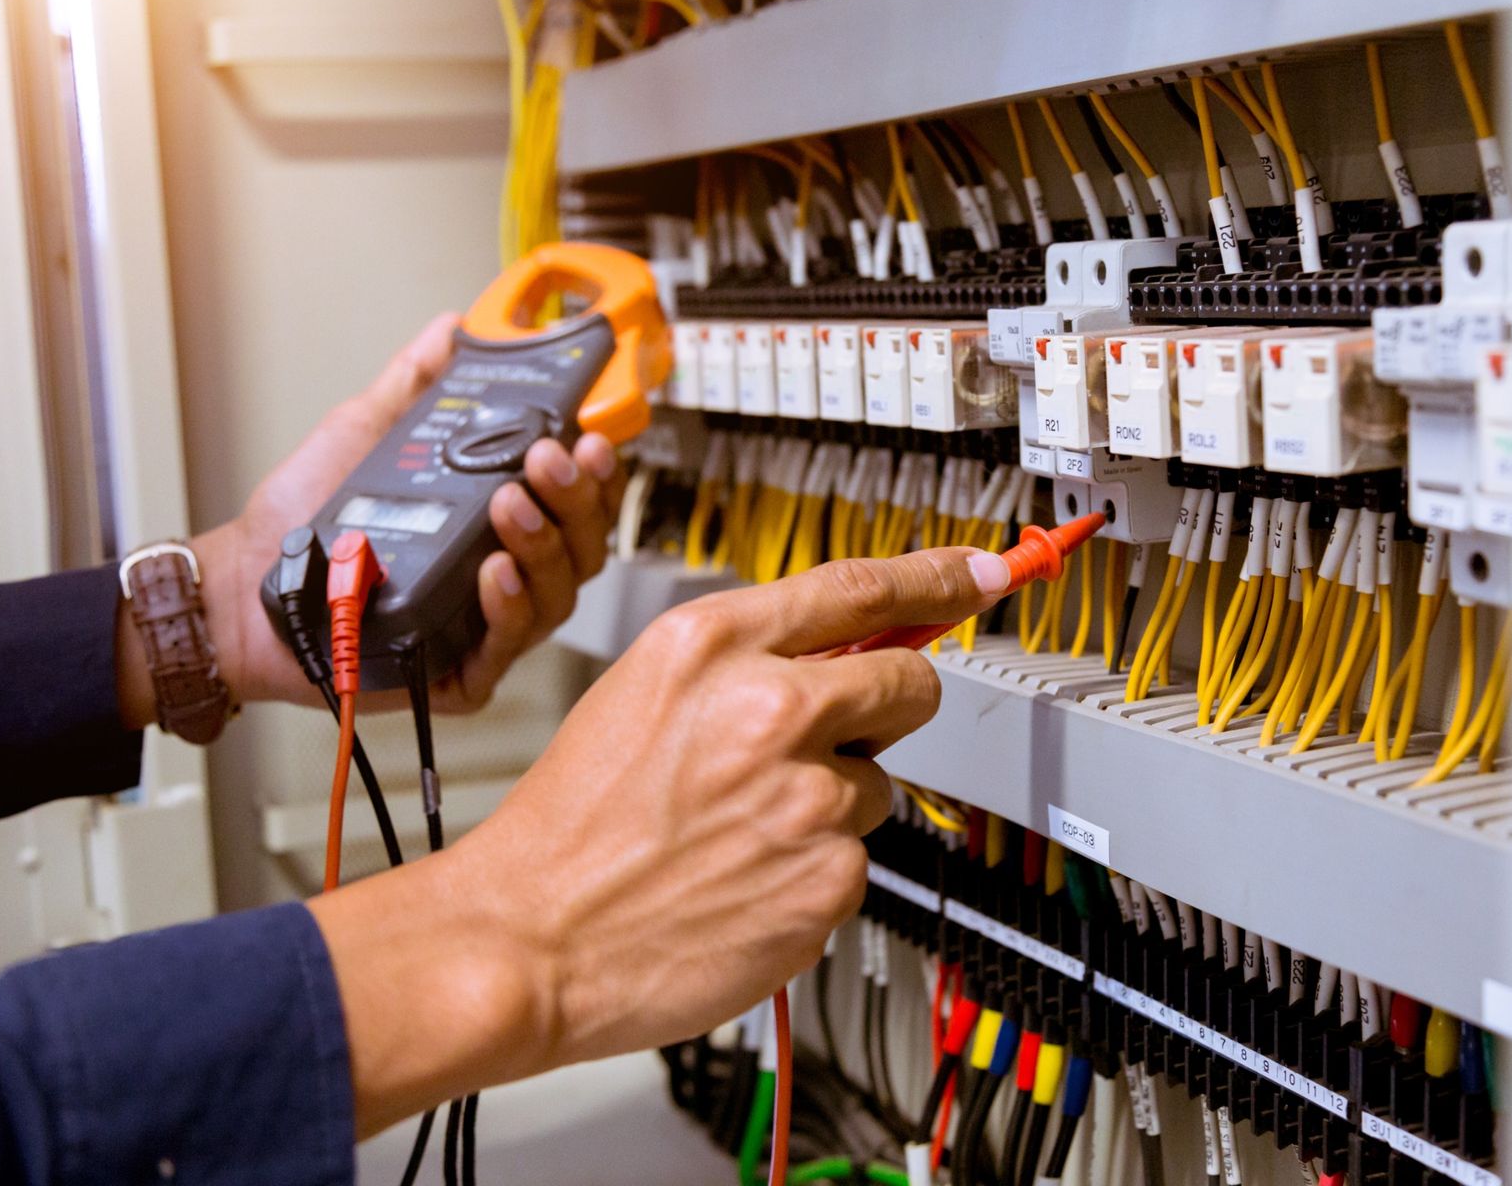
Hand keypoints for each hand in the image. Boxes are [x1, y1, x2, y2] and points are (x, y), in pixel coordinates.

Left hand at [121, 314, 627, 725]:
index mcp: (498, 521)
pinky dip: (510, 607)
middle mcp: (507, 573)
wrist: (244, 584)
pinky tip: (493, 572)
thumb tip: (454, 327)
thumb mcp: (367, 431)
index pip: (578, 499)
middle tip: (544, 460)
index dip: (596, 472)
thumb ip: (416, 381)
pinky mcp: (462, 673)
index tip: (588, 437)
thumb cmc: (306, 520)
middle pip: (583, 546)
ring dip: (543, 544)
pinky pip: (509, 647)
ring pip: (559, 595)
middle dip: (575, 500)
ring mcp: (488, 626)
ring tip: (509, 505)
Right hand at [308, 547, 1011, 1133]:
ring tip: (740, 833)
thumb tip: (843, 649)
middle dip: (885, 707)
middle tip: (826, 744)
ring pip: (876, 783)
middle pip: (908, 683)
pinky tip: (744, 882)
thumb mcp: (644, 690)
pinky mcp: (827, 879)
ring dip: (830, 805)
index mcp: (715, 646)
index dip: (937, 578)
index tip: (980, 572)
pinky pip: (854, 859)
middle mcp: (772, 709)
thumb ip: (747, 659)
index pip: (862, 588)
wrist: (531, 939)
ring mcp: (807, 798)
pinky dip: (812, 873)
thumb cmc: (572, 823)